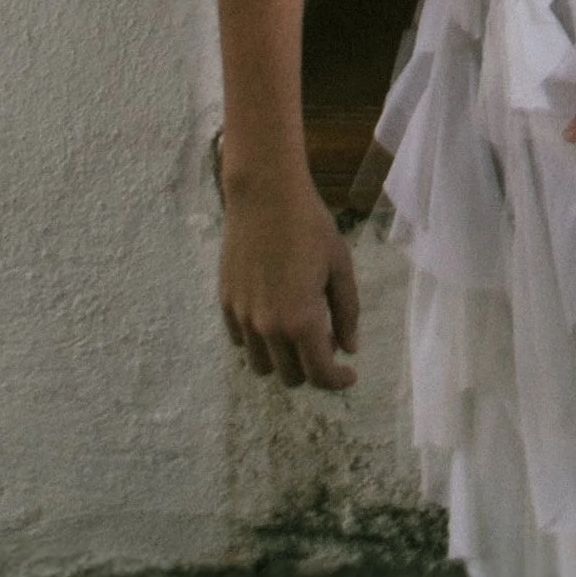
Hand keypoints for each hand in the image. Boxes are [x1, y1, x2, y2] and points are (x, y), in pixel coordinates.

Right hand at [219, 167, 359, 390]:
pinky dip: (260, 341)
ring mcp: (243, 318)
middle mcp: (268, 327)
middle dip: (312, 367)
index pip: (319, 374)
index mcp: (302, 320)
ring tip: (298, 329)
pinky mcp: (226, 305)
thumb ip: (347, 311)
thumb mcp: (340, 265)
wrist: (264, 195)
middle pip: (291, 376)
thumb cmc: (310, 226)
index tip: (348, 375)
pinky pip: (242, 342)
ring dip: (283, 359)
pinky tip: (273, 314)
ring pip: (262, 366)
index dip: (337, 382)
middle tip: (327, 338)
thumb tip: (349, 349)